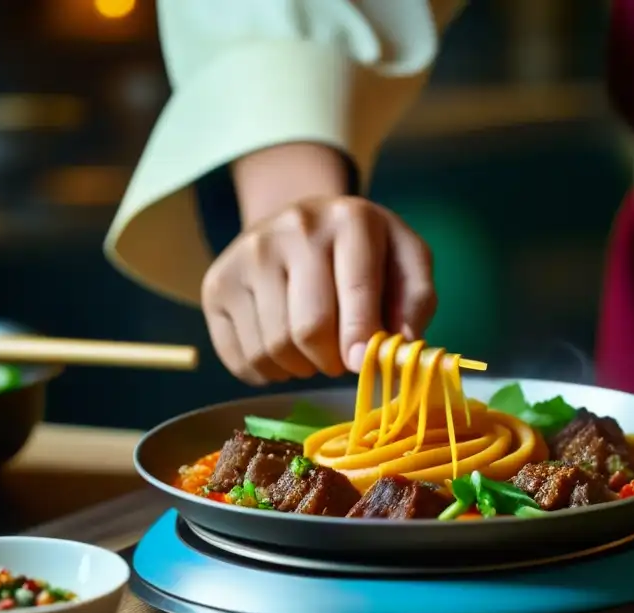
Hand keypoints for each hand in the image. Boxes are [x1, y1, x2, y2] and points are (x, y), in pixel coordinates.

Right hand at [201, 196, 435, 384]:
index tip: (361, 364)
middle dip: (331, 360)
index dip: (361, 341)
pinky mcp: (217, 283)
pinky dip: (267, 371)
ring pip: (272, 349)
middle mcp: (294, 228)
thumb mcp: (407, 262)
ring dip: (300, 367)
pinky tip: (284, 351)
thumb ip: (416, 302)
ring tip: (313, 349)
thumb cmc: (366, 253)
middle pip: (308, 330)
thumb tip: (398, 351)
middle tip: (340, 358)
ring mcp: (248, 253)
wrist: (303, 222)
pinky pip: (240, 358)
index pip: (355, 292)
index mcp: (351, 220)